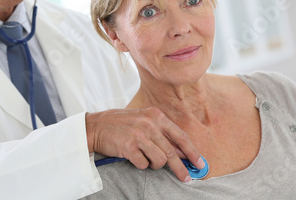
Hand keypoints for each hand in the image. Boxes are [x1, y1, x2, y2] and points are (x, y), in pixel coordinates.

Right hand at [85, 107, 203, 182]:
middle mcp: (149, 123)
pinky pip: (144, 164)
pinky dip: (141, 164)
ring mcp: (139, 135)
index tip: (199, 163)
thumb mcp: (144, 122)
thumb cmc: (121, 124)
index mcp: (156, 115)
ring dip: (154, 164)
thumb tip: (183, 153)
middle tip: (186, 178)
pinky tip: (133, 156)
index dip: (192, 152)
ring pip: (159, 160)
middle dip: (181, 168)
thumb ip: (163, 134)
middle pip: (172, 152)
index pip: (180, 136)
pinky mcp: (129, 146)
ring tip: (145, 157)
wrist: (96, 126)